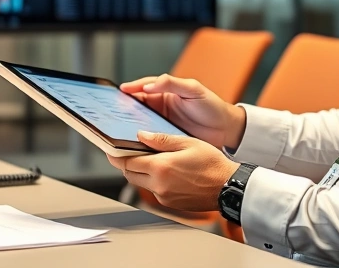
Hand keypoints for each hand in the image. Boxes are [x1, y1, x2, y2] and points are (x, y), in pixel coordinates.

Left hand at [108, 132, 239, 211]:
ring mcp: (164, 196)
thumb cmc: (212, 164)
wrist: (228, 187)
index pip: (128, 162)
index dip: (116, 155)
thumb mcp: (187, 142)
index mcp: (160, 167)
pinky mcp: (170, 203)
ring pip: (141, 183)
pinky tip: (164, 171)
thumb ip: (161, 139)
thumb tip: (141, 136)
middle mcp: (159, 185)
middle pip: (130, 174)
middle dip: (125, 164)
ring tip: (148, 159)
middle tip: (126, 153)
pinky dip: (152, 180)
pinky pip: (154, 190)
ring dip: (140, 172)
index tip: (110, 149)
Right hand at [121, 74, 245, 149]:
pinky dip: (141, 140)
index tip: (121, 91)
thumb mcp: (193, 89)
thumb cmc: (211, 106)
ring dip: (130, 125)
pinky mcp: (165, 138)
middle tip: (113, 111)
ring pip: (140, 122)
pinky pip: (149, 138)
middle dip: (125, 108)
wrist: (226, 130)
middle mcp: (161, 107)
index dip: (131, 89)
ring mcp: (162, 123)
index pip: (143, 87)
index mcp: (165, 92)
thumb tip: (149, 84)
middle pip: (137, 106)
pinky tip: (134, 143)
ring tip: (119, 128)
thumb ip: (172, 83)